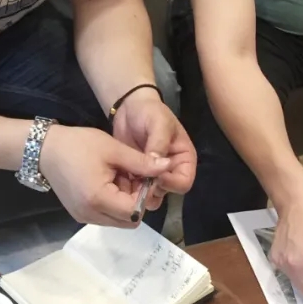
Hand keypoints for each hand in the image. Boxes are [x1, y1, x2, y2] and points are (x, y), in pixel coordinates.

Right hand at [39, 125, 171, 226]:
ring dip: (125, 202)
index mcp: (98, 199)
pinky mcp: (79, 214)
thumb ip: (141, 162)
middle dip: (136, 201)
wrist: (45, 149)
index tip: (143, 175)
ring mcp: (83, 217)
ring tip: (118, 176)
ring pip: (118, 220)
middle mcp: (91, 215)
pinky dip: (113, 203)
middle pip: (128, 221)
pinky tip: (108, 181)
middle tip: (132, 176)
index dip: (144, 194)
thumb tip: (167, 166)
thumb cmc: (79, 145)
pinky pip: (105, 216)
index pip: (135, 211)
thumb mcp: (114, 149)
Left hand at [112, 89, 196, 210]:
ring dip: (140, 193)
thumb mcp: (159, 122)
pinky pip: (135, 190)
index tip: (154, 177)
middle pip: (167, 191)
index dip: (171, 184)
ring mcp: (153, 174)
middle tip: (138, 182)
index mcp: (183, 159)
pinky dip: (128, 189)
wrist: (130, 108)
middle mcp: (171, 170)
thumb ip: (159, 143)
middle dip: (153, 190)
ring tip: (127, 182)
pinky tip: (118, 180)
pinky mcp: (138, 175)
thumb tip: (157, 166)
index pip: (184, 182)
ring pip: (151, 195)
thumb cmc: (150, 112)